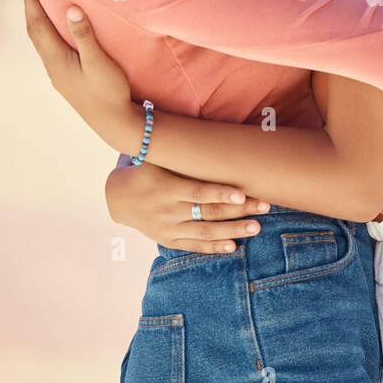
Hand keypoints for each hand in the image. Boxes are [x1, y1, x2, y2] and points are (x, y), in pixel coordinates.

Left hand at [21, 0, 138, 148]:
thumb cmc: (109, 91)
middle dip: (30, 9)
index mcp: (57, 59)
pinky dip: (47, 34)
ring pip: (41, 43)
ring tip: (37, 6)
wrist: (113, 122)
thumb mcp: (99, 62)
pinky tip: (55, 34)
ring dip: (37, 22)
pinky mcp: (66, 80)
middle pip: (35, 32)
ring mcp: (58, 75)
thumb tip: (71, 8)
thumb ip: (84, 35)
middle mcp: (52, 66)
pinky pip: (50, 50)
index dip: (31, 2)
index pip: (38, 24)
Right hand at [106, 157, 268, 253]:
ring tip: (257, 227)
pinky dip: (213, 247)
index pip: (198, 192)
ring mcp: (168, 228)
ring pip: (205, 232)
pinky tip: (233, 246)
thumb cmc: (146, 170)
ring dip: (233, 231)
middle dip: (239, 211)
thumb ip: (181, 153)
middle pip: (208, 212)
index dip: (221, 194)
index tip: (243, 193)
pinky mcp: (169, 240)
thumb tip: (211, 135)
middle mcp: (168, 210)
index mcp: (167, 187)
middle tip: (265, 206)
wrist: (118, 198)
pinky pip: (194, 245)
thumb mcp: (157, 159)